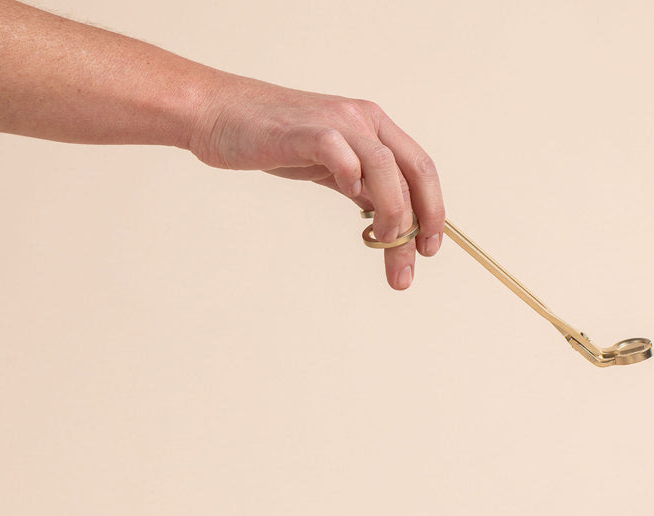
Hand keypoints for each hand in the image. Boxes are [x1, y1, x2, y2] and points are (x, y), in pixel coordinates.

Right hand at [189, 78, 443, 289]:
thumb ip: (361, 187)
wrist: (219, 114)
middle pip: (413, 174)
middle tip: (416, 263)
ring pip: (387, 171)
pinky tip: (352, 205)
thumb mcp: (330, 165)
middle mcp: (363, 120)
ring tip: (387, 250)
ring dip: (395, 218)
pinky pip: (343, 155)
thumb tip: (390, 220)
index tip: (429, 248)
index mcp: (373, 126)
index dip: (434, 210)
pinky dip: (354, 180)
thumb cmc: (272, 140)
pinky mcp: (307, 132)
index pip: (420, 169)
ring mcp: (337, 123)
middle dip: (421, 224)